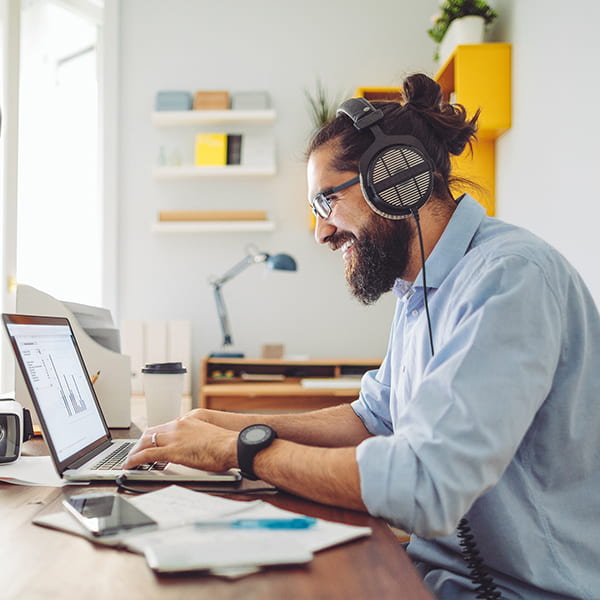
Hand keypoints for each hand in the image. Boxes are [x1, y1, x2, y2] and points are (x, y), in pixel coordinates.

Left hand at [122, 414, 237, 471]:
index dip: (153, 436)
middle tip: (135, 451)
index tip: (149, 442)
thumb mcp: (209, 436)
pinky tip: (129, 465)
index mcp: (188, 421)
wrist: (231, 445)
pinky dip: (135, 460)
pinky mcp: (172, 451)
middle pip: (151, 432)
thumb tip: (197, 448)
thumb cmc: (226, 444)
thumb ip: (198, 439)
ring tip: (129, 460)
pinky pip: (147, 455)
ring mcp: (174, 437)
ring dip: (135, 451)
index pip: (164, 427)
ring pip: (145, 442)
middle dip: (140, 443)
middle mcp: (178, 426)